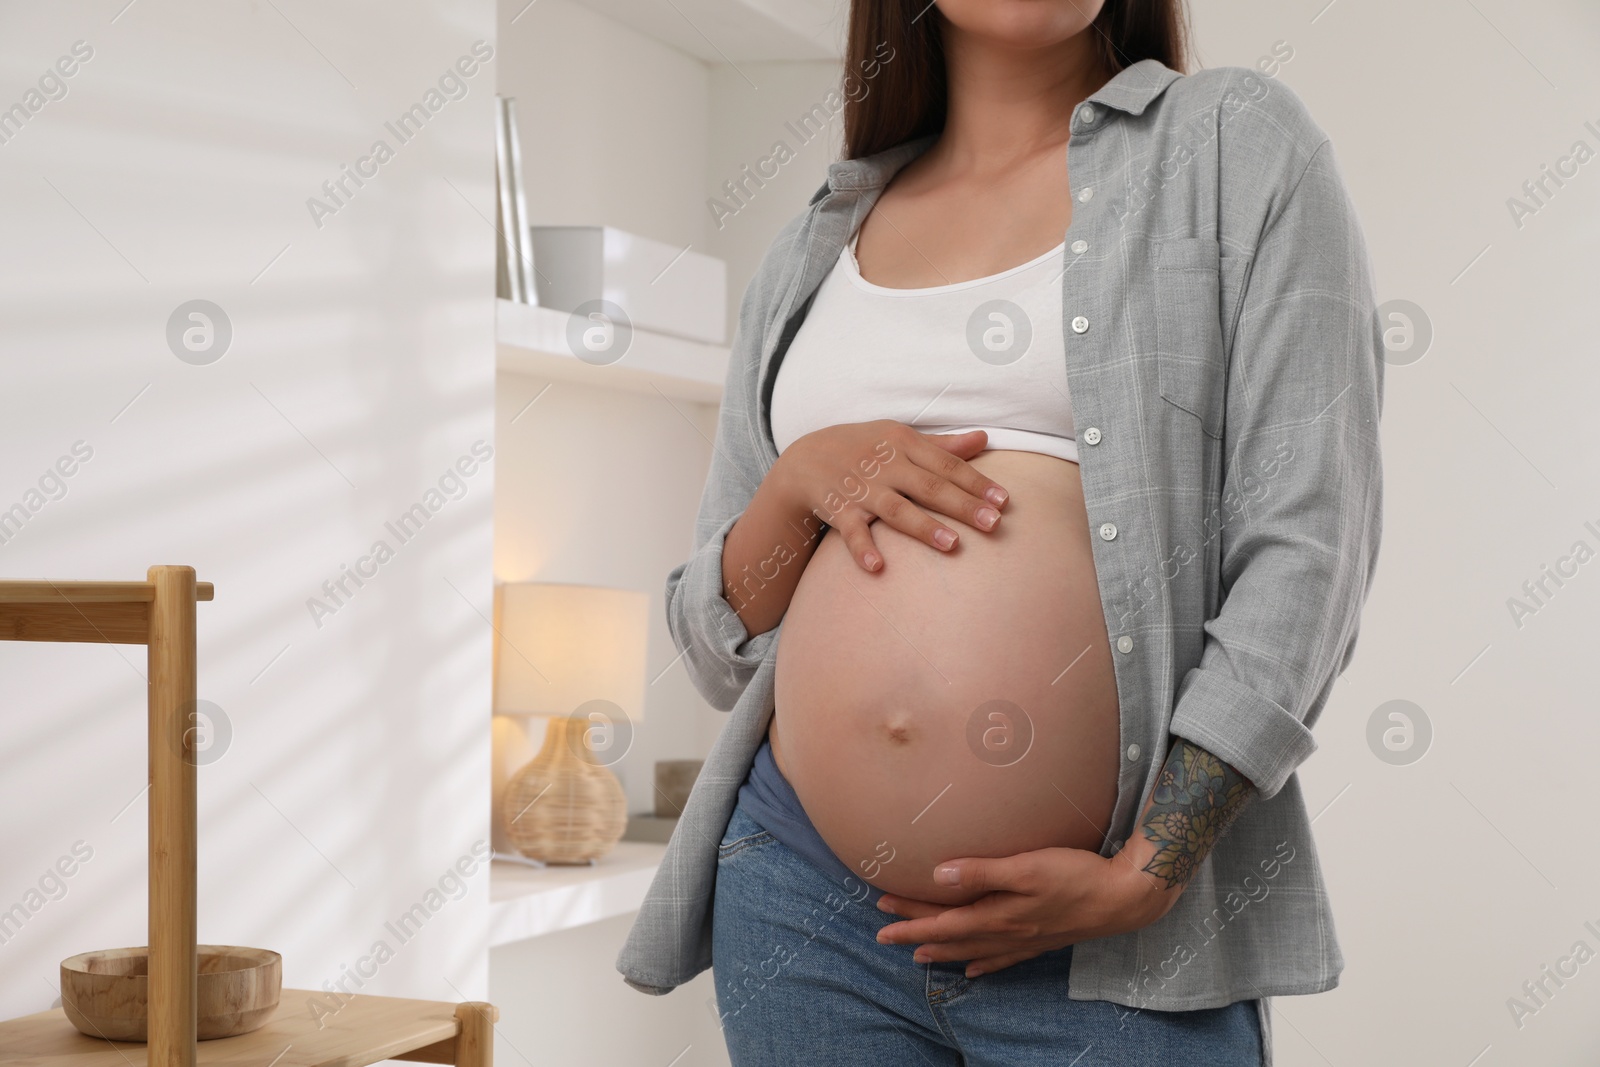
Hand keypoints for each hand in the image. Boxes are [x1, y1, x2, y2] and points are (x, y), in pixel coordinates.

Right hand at [772, 421, 1009, 572]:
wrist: (803, 459)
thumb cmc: (862, 448)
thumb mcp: (899, 438)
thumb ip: (942, 444)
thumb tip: (984, 439)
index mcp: (903, 444)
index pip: (947, 465)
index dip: (977, 482)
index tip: (1005, 501)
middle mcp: (885, 465)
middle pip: (930, 487)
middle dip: (963, 505)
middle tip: (994, 524)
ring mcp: (861, 489)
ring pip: (897, 509)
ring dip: (924, 527)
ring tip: (953, 545)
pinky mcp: (838, 510)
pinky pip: (852, 532)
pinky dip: (863, 549)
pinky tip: (879, 567)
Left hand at [873, 845, 1178, 978]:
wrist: (1122, 897)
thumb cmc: (1075, 875)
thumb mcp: (1026, 866)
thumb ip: (981, 871)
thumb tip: (938, 875)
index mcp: (998, 913)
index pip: (943, 920)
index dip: (911, 919)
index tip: (882, 917)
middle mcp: (1007, 931)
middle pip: (952, 935)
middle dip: (918, 934)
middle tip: (885, 935)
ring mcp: (1025, 940)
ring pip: (974, 950)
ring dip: (944, 952)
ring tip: (920, 957)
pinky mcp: (1041, 940)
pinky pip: (1003, 958)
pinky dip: (984, 964)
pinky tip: (974, 970)